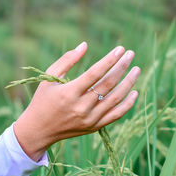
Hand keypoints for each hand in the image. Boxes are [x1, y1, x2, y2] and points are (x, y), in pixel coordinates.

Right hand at [13, 42, 140, 160]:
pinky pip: (116, 115)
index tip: (120, 49)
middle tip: (131, 54)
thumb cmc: (43, 100)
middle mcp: (81, 107)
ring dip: (129, 83)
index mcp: (69, 93)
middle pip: (108, 84)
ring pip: (115, 99)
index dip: (109, 60)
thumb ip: (66, 60)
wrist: (39, 130)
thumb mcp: (48, 78)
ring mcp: (89, 119)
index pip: (95, 73)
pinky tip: (135, 92)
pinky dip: (127, 104)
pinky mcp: (94, 127)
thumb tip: (85, 45)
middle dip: (122, 67)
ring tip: (136, 70)